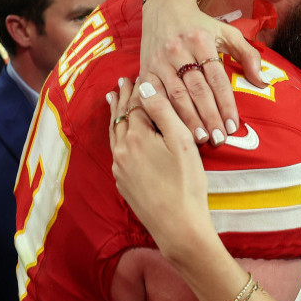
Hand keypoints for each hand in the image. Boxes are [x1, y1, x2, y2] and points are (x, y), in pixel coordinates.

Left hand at [108, 78, 211, 259]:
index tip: (137, 74)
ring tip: (113, 100)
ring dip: (116, 115)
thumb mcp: (182, 142)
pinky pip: (116, 151)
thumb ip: (164, 111)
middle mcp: (122, 150)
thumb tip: (145, 85)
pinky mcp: (123, 183)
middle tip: (122, 81)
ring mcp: (120, 168)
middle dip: (123, 98)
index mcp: (137, 137)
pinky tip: (120, 135)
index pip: (137, 105)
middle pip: (122, 117)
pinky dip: (117, 135)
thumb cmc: (187, 184)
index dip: (139, 89)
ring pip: (115, 134)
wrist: (178, 226)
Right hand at [141, 0, 265, 145]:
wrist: (164, 8)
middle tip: (219, 139)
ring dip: (188, 120)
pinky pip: (154, 95)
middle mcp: (179, 50)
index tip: (233, 126)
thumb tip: (262, 81)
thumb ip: (247, 54)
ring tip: (200, 139)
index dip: (226, 104)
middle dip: (209, 117)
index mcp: (201, 41)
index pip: (217, 79)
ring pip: (175, 95)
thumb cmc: (200, 24)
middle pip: (197, 90)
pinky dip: (164, 113)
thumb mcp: (226, 32)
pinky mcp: (145, 68)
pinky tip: (173, 128)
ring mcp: (159, 60)